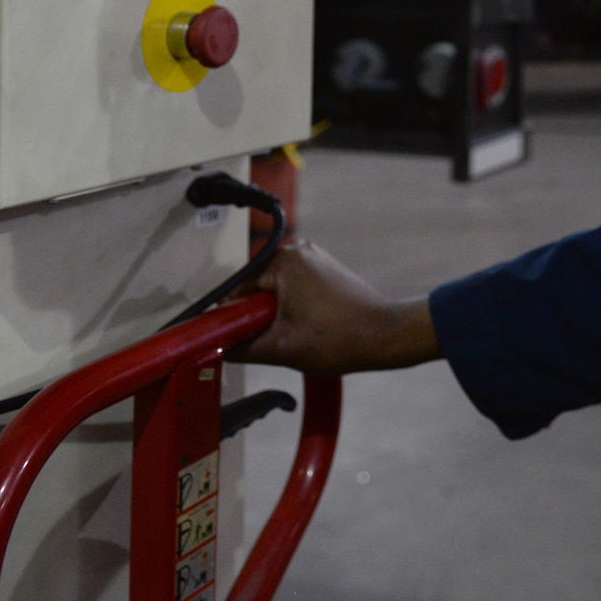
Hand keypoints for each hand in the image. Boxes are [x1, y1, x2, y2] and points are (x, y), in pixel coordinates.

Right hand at [231, 240, 441, 376]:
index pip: (237, 288)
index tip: (224, 339)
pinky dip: (288, 309)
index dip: (229, 316)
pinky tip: (299, 330)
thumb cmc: (339, 339)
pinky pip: (292, 289)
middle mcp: (298, 251)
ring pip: (273, 290)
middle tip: (262, 343)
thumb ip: (241, 347)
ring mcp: (314, 259)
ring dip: (272, 314)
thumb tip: (214, 348)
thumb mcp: (280, 348)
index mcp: (283, 260)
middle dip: (254, 316)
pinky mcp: (325, 270)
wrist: (385, 336)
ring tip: (286, 338)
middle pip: (255, 287)